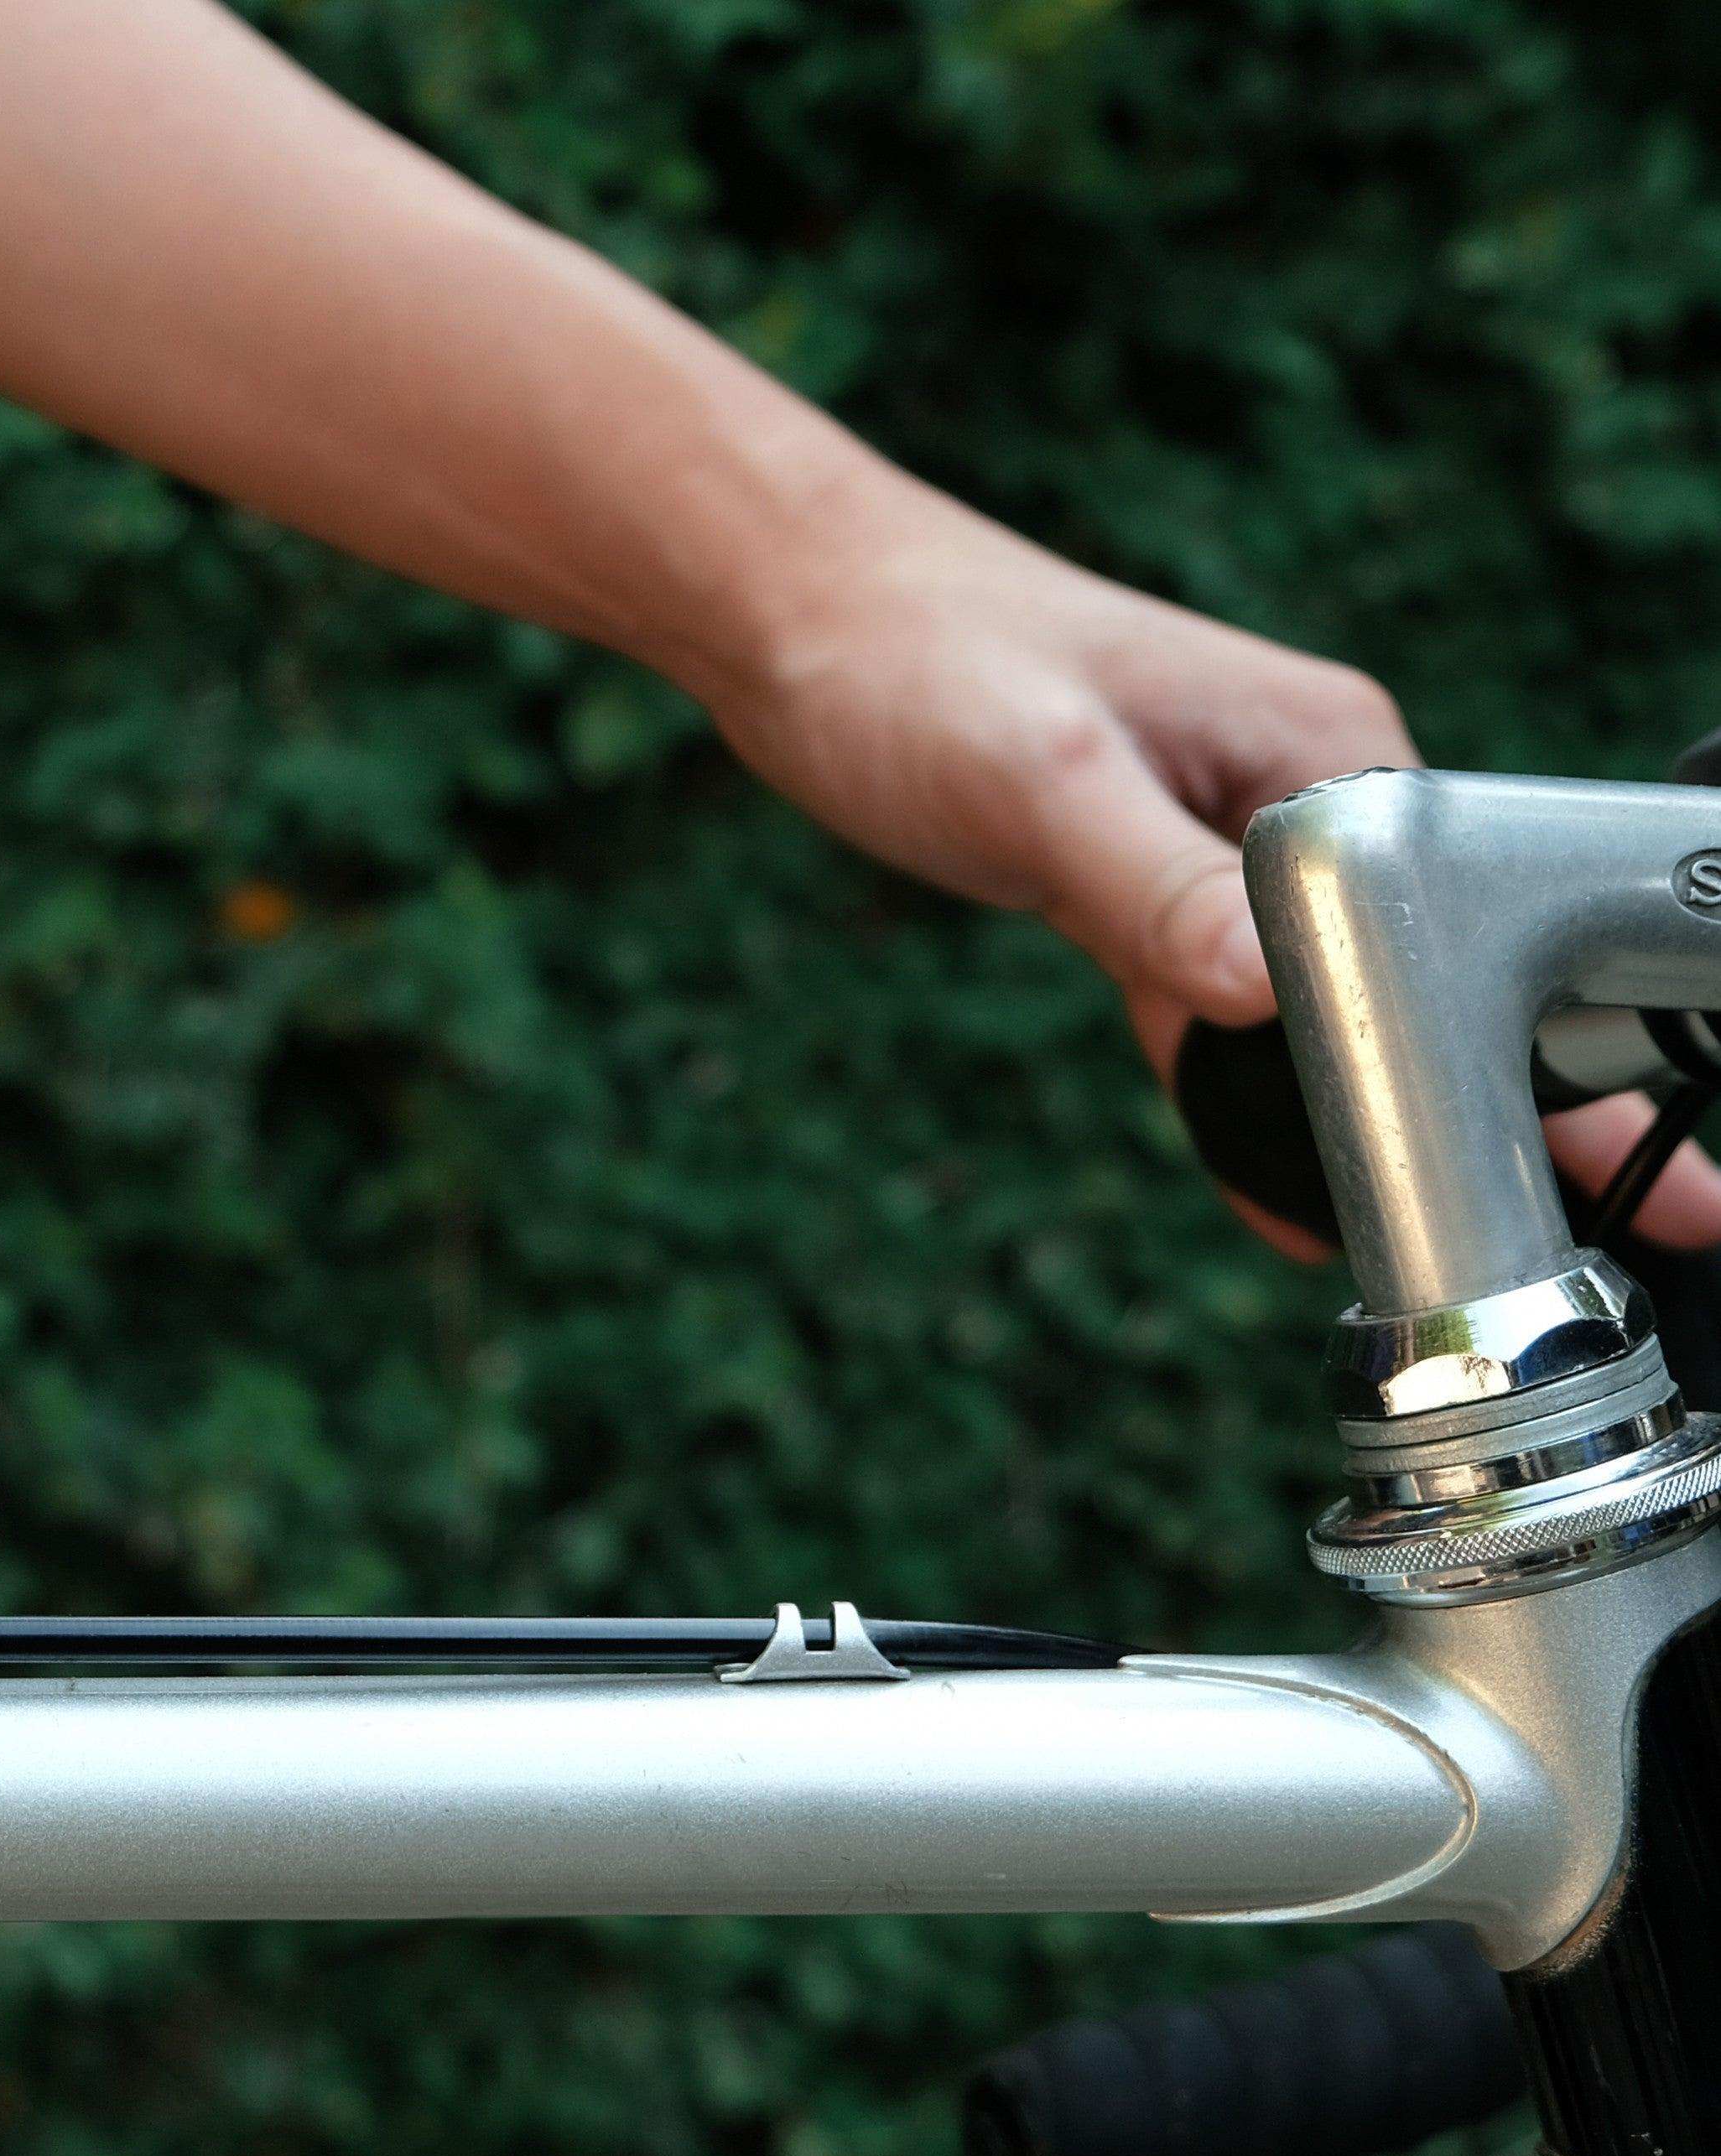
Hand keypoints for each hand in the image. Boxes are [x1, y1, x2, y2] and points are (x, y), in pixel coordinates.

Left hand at [703, 470, 1720, 1255]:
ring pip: (1345, 1014)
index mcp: (1329, 759)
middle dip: (1544, 1106)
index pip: (1474, 922)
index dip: (1548, 1054)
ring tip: (1496, 1245)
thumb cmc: (921, 665)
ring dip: (1415, 1119)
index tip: (1610, 1168)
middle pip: (1447, 977)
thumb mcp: (1042, 780)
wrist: (809, 621)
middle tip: (1652, 1231)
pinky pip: (1230, 1028)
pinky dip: (1258, 1115)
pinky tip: (1296, 1205)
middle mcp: (1306, 802)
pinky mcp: (1148, 895)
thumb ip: (1156, 888)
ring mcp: (1232, 852)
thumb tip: (1264, 991)